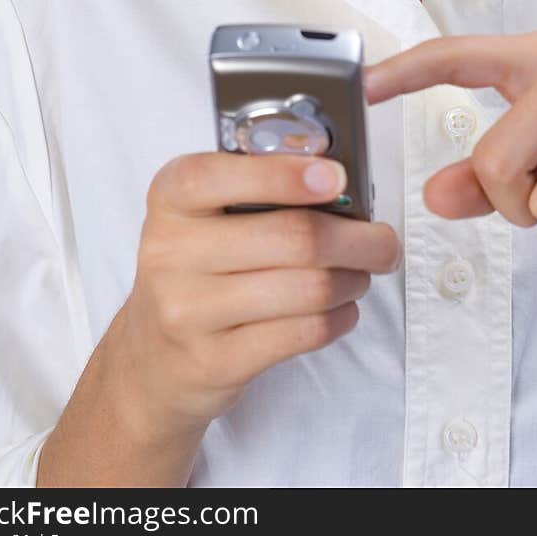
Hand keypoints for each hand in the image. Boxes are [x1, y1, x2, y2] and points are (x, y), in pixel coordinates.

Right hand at [116, 152, 401, 443]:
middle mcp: (169, 251)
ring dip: (352, 280)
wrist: (152, 359)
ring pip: (307, 288)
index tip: (337, 177)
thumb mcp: (204, 215)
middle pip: (293, 236)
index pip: (222, 175)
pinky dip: (339, 318)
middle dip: (357, 239)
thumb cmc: (197, 269)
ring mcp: (188, 311)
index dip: (286, 174)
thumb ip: (258, 188)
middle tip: (384, 241)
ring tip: (360, 275)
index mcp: (171, 198)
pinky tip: (341, 309)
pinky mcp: (214, 361)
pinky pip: (303, 333)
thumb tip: (338, 180)